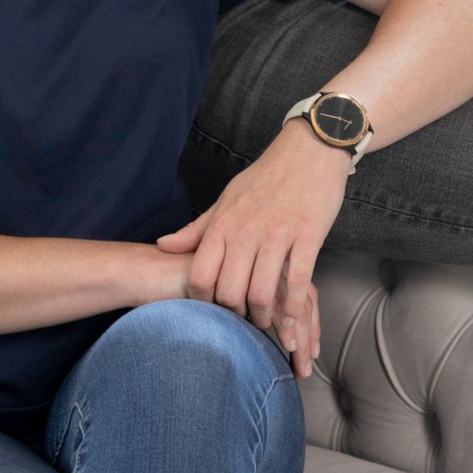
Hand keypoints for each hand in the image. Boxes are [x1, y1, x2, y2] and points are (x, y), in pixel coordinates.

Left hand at [153, 124, 348, 366]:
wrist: (309, 150)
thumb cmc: (266, 177)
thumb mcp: (226, 198)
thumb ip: (197, 228)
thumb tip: (163, 246)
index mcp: (224, 222)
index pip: (200, 275)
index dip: (202, 302)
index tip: (212, 311)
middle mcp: (247, 230)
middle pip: (230, 290)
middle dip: (235, 315)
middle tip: (241, 322)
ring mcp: (279, 234)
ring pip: (263, 292)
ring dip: (264, 317)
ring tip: (266, 322)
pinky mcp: (309, 236)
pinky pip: (298, 282)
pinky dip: (294, 306)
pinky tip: (292, 316)